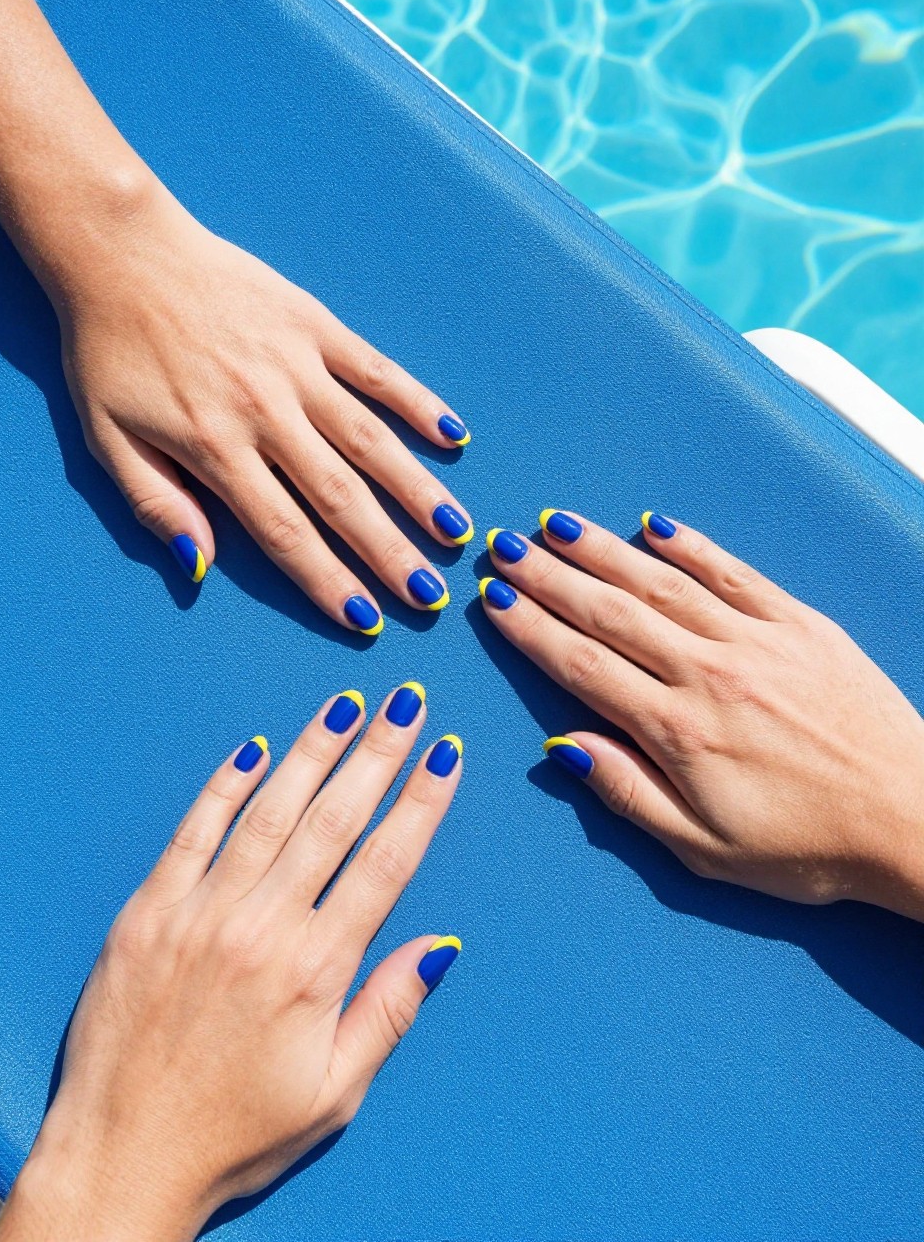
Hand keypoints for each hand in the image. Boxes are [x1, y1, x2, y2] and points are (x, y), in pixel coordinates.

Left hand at [0, 686, 462, 1241]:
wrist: (122, 1157)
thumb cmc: (236, 1133)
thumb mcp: (333, 1092)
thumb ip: (388, 1011)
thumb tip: (440, 945)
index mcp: (315, 972)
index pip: (386, 864)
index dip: (422, 804)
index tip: (446, 754)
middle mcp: (260, 929)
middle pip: (335, 820)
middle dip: (379, 754)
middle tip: (408, 702)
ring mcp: (198, 913)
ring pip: (268, 811)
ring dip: (312, 752)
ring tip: (347, 706)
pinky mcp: (147, 912)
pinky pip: (192, 832)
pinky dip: (225, 787)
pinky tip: (254, 749)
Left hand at [61, 182, 471, 626]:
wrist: (120, 249)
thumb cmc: (109, 351)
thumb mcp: (106, 438)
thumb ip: (156, 504)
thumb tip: (200, 567)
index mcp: (214, 446)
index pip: (282, 531)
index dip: (326, 579)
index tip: (365, 619)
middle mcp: (266, 411)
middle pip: (339, 497)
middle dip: (388, 553)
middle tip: (430, 596)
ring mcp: (297, 365)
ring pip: (370, 440)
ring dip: (416, 490)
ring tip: (456, 532)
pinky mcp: (314, 324)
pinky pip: (376, 370)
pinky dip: (417, 401)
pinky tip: (453, 435)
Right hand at [479, 512, 923, 918]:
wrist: (913, 820)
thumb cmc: (809, 848)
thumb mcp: (705, 849)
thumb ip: (629, 793)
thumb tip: (564, 748)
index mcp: (679, 731)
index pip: (583, 665)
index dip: (531, 628)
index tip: (493, 598)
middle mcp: (710, 672)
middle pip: (611, 612)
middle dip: (549, 577)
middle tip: (503, 547)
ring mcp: (758, 641)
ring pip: (662, 582)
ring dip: (602, 550)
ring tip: (555, 525)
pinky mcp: (801, 624)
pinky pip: (734, 572)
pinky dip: (691, 545)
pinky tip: (654, 525)